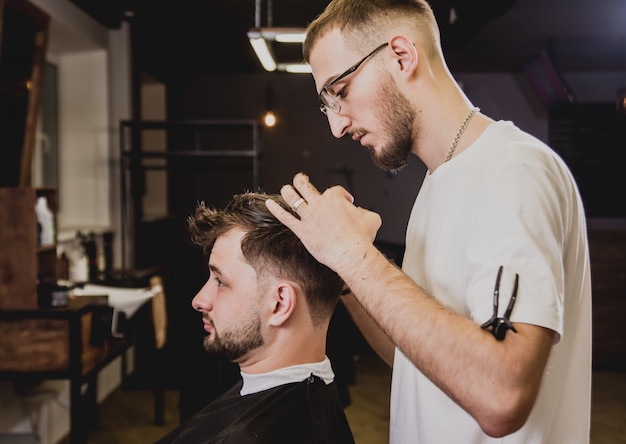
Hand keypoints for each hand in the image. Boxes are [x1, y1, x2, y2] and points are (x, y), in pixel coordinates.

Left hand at [266, 173, 381, 270]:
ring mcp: (308, 216)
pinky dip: (276, 209)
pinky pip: (285, 217)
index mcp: (335, 197)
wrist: (351, 254)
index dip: (342, 195)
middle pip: (306, 186)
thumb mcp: (372, 219)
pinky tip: (269, 203)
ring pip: (292, 198)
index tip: (346, 203)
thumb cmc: (361, 238)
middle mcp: (319, 203)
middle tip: (301, 180)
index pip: (335, 190)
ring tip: (286, 188)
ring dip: (288, 191)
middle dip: (302, 181)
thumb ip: (365, 212)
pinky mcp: (301, 230)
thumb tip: (362, 213)